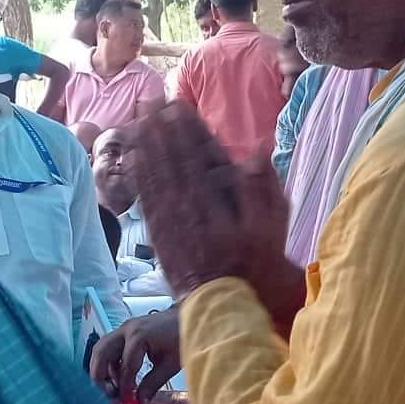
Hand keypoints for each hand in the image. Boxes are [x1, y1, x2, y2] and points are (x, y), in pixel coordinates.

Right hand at [88, 308, 182, 403]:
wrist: (186, 318)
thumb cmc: (182, 337)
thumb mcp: (170, 364)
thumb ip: (153, 383)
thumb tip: (140, 402)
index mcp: (139, 336)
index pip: (125, 366)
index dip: (124, 386)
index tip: (125, 401)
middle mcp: (126, 330)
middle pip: (101, 353)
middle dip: (99, 376)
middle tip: (106, 395)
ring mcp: (123, 329)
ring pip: (101, 349)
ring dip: (102, 370)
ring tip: (112, 389)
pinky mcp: (124, 332)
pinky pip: (109, 348)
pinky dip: (109, 364)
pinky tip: (119, 378)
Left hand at [134, 104, 297, 302]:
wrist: (226, 301)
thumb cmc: (252, 263)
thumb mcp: (270, 227)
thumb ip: (261, 189)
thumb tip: (255, 153)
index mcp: (211, 201)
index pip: (193, 157)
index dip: (183, 130)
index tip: (175, 106)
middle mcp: (186, 208)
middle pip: (168, 161)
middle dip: (159, 130)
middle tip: (149, 102)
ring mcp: (169, 222)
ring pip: (153, 177)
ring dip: (146, 147)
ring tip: (139, 121)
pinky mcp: (159, 234)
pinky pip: (146, 200)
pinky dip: (139, 178)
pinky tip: (134, 160)